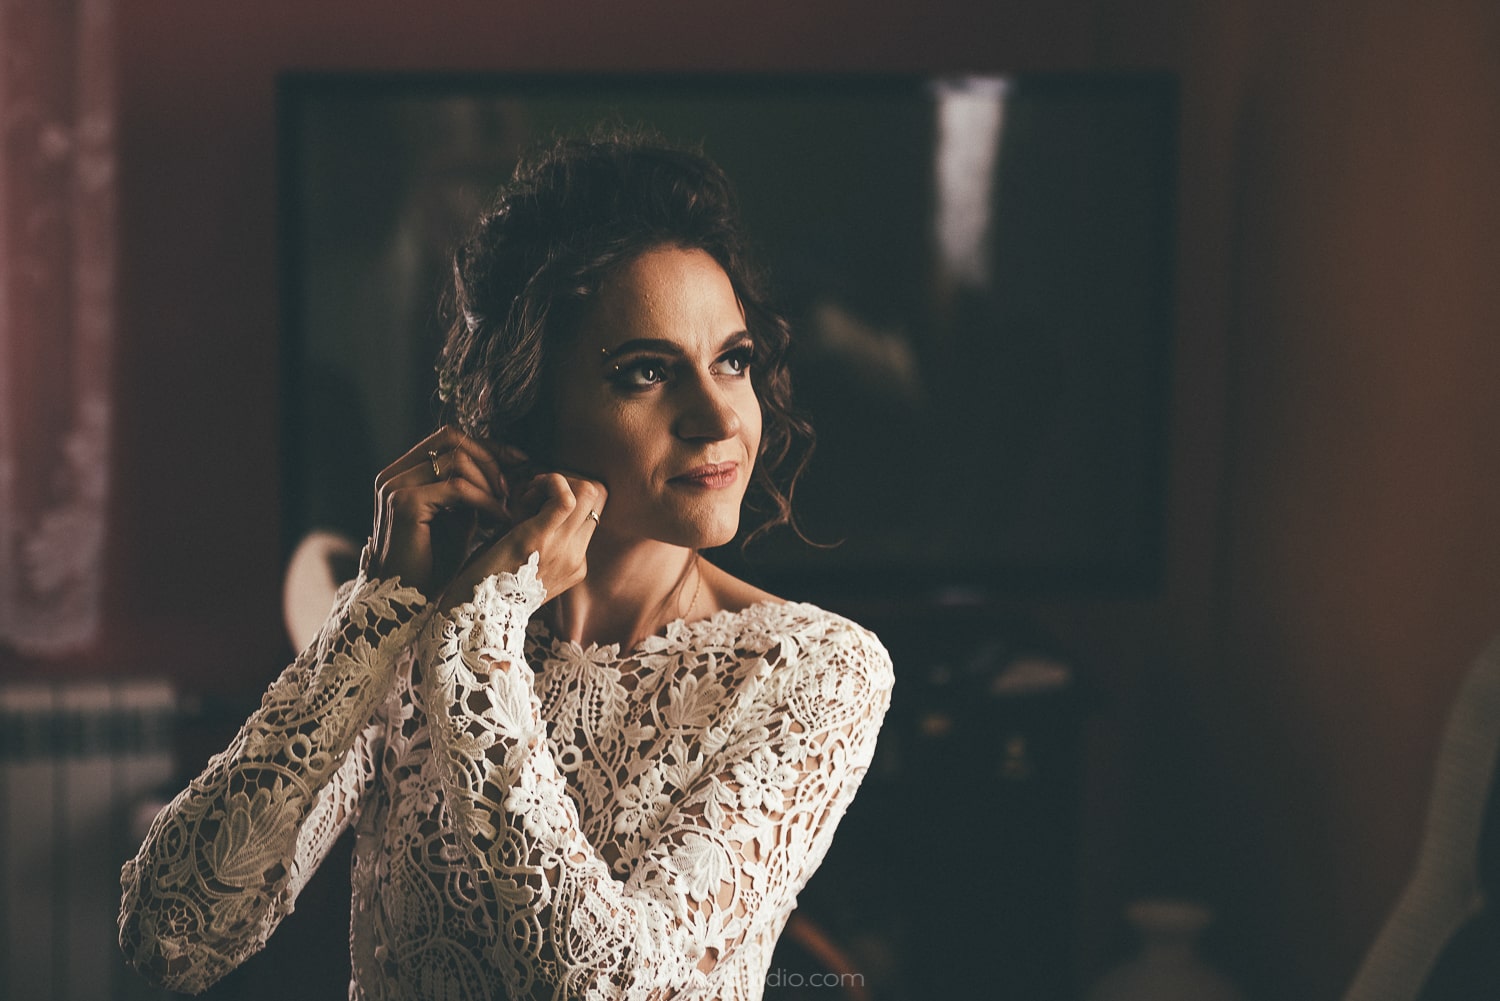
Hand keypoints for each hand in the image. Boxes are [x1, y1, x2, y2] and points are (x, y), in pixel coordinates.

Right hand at [369, 426, 525, 596]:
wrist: (405, 601)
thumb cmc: (433, 564)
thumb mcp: (457, 519)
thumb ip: (473, 492)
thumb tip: (506, 470)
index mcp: (403, 473)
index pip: (448, 438)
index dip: (486, 446)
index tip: (518, 460)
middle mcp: (394, 474)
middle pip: (452, 439)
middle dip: (490, 459)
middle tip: (512, 487)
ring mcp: (395, 486)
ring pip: (456, 459)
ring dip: (489, 481)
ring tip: (506, 505)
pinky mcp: (405, 504)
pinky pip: (457, 488)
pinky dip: (485, 500)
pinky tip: (499, 518)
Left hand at [437, 472, 606, 610]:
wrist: (471, 615)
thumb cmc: (487, 585)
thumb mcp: (522, 565)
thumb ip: (538, 542)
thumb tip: (532, 507)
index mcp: (574, 565)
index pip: (591, 513)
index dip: (566, 495)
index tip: (535, 501)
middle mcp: (575, 557)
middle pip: (597, 497)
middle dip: (566, 482)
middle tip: (534, 493)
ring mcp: (563, 550)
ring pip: (588, 492)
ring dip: (557, 482)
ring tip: (528, 495)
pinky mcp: (540, 540)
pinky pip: (565, 497)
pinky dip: (550, 482)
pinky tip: (526, 491)